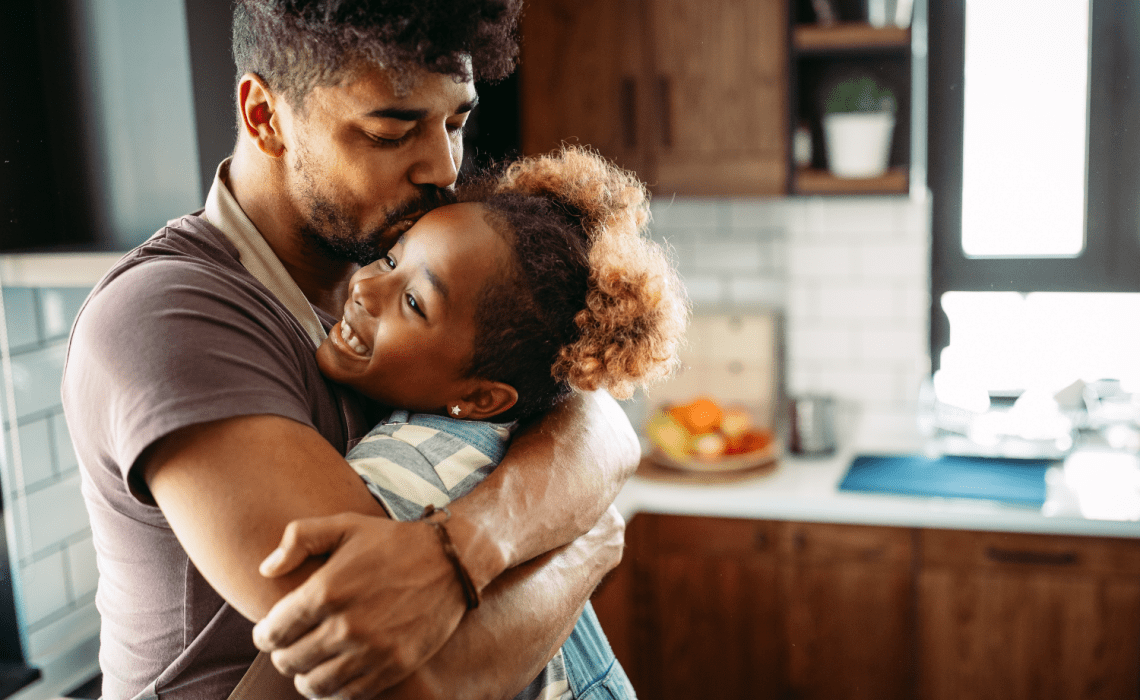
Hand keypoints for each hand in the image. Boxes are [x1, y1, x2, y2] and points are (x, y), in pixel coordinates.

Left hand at [252, 513, 466, 698]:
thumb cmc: (392, 541)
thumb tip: (266, 569)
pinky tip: (336, 674)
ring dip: (305, 677)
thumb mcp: (344, 525)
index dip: (264, 635)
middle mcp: (345, 626)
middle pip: (290, 661)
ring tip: (310, 665)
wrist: (451, 560)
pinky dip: (335, 690)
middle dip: (283, 655)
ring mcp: (371, 650)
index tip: (270, 632)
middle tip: (291, 646)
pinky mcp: (394, 666)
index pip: (273, 632)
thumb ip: (299, 539)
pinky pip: (350, 694)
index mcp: (326, 591)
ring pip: (315, 684)